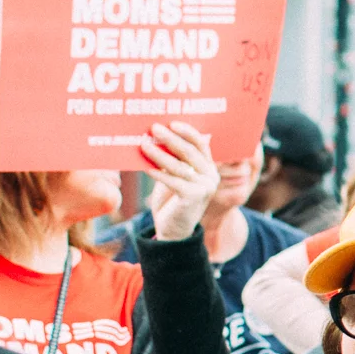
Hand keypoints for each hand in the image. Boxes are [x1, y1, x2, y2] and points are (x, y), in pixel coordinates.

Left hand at [142, 122, 218, 241]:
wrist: (173, 231)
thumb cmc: (171, 200)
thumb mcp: (173, 176)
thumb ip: (172, 159)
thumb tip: (157, 136)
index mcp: (208, 168)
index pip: (201, 144)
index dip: (187, 132)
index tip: (171, 122)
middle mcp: (211, 177)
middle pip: (190, 152)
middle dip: (171, 138)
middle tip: (154, 128)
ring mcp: (204, 188)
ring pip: (180, 166)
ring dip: (159, 154)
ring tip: (144, 144)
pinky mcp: (193, 198)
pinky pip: (173, 181)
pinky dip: (158, 173)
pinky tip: (145, 166)